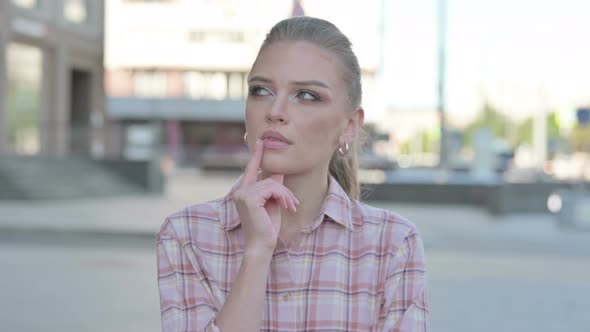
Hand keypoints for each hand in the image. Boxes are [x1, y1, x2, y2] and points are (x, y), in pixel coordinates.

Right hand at [233, 139, 298, 253]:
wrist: (262, 245)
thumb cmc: (268, 227)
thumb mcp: (273, 203)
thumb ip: (273, 187)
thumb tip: (278, 172)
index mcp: (244, 192)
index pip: (251, 169)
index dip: (257, 155)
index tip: (261, 142)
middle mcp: (240, 191)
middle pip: (269, 178)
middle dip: (284, 190)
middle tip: (293, 204)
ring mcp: (243, 194)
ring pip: (273, 183)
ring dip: (286, 195)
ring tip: (291, 207)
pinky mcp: (249, 198)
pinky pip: (273, 188)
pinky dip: (283, 197)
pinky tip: (286, 207)